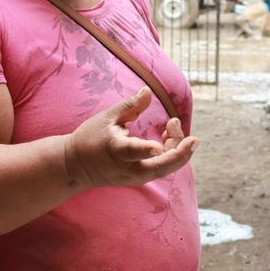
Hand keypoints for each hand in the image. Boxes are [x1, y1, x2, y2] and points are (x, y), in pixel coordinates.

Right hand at [62, 88, 197, 190]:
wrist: (75, 167)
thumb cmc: (90, 138)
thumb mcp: (107, 118)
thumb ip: (130, 106)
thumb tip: (148, 91)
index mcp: (115, 149)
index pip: (131, 151)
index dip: (145, 149)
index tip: (157, 146)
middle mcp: (127, 168)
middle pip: (158, 168)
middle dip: (180, 155)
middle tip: (194, 139)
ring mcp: (134, 177)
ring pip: (164, 168)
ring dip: (177, 149)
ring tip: (173, 125)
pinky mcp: (139, 179)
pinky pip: (161, 168)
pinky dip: (171, 154)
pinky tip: (169, 136)